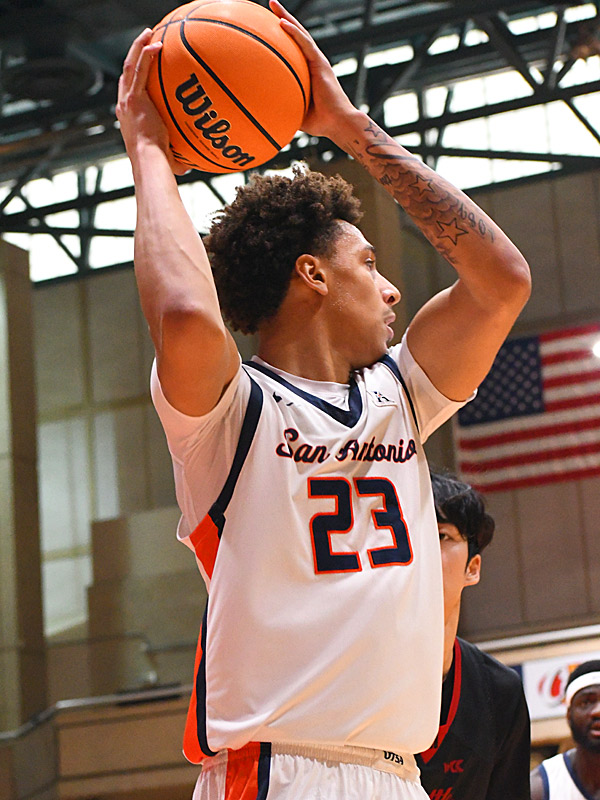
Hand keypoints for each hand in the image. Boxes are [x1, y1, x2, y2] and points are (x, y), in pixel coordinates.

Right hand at [116, 29, 188, 174]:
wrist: (150, 161)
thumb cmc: (158, 165)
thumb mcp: (166, 157)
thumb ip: (176, 158)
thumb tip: (190, 167)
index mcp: (128, 117)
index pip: (129, 90)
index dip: (134, 76)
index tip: (144, 65)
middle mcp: (124, 106)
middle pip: (127, 73)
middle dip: (134, 54)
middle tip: (145, 41)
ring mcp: (128, 101)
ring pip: (130, 65)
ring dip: (138, 46)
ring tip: (148, 33)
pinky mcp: (134, 98)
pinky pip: (139, 69)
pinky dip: (145, 54)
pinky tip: (155, 43)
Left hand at [269, 0, 355, 140]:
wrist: (338, 123)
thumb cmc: (320, 122)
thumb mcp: (296, 111)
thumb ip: (284, 105)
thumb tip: (264, 111)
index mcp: (309, 71)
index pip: (294, 48)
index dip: (284, 35)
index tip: (269, 25)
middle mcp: (314, 62)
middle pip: (297, 34)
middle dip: (283, 17)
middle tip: (270, 5)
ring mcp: (317, 61)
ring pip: (300, 33)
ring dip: (286, 17)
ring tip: (273, 4)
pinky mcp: (320, 64)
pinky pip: (305, 44)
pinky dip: (293, 33)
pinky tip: (281, 22)